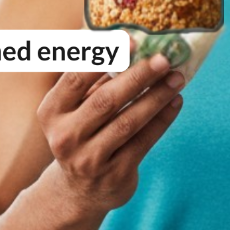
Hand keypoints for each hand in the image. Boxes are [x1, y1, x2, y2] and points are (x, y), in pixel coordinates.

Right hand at [37, 52, 183, 218]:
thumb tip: (131, 46)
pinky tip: (175, 102)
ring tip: (177, 79)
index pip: (75, 79)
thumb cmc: (83, 134)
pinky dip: (162, 120)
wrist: (80, 190)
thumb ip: (93, 83)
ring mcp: (89, 159)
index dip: (103, 57)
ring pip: (128, 122)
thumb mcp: (75, 110)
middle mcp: (65, 137)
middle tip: (164, 59)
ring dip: (157, 97)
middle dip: (139, 77)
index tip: (131, 39)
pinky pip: (143, 142)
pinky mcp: (114, 175)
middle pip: (106, 101)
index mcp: (51, 112)